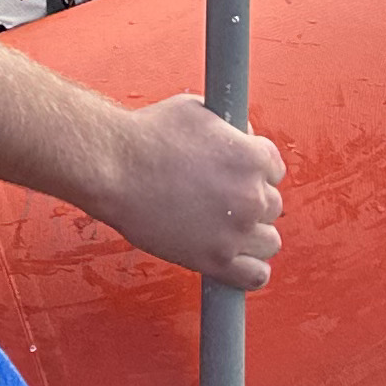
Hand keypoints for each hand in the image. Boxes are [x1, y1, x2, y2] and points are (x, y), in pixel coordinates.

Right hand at [85, 95, 286, 288]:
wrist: (111, 167)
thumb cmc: (146, 137)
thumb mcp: (197, 110)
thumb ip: (230, 126)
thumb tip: (242, 136)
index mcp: (251, 157)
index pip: (274, 169)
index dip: (253, 169)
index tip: (236, 174)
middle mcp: (251, 196)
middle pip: (272, 205)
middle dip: (249, 200)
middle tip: (219, 196)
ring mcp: (235, 232)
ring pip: (268, 241)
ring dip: (251, 233)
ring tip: (224, 226)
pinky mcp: (215, 260)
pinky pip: (255, 275)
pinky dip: (250, 269)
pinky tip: (235, 257)